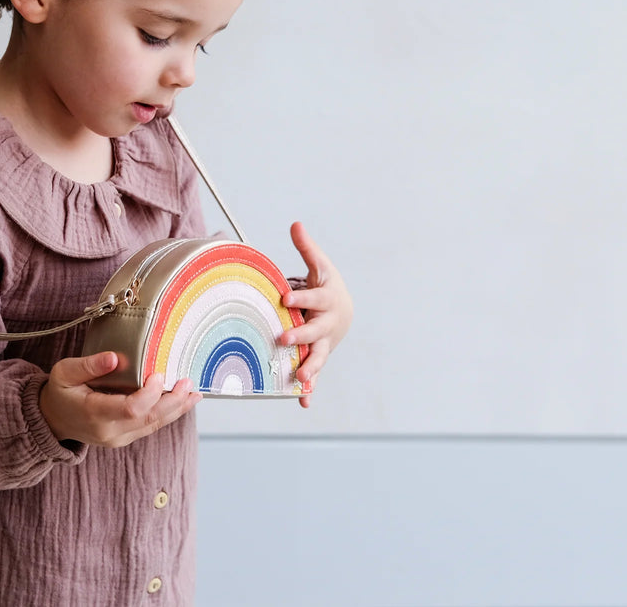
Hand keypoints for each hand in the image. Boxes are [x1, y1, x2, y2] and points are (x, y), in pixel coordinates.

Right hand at [39, 351, 201, 446]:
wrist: (53, 420)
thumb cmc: (60, 392)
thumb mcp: (64, 373)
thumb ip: (89, 365)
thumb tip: (114, 357)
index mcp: (94, 414)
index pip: (130, 409)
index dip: (150, 394)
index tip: (159, 374)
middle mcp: (110, 431)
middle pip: (149, 419)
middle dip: (173, 401)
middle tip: (189, 382)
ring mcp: (120, 437)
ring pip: (155, 424)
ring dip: (178, 408)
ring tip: (195, 391)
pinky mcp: (127, 436)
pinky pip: (152, 425)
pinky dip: (170, 412)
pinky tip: (185, 400)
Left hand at [279, 221, 352, 407]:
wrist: (344, 311)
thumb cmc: (326, 286)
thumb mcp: (319, 265)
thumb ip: (306, 248)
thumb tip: (295, 224)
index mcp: (326, 301)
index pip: (314, 298)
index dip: (301, 298)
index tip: (284, 297)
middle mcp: (327, 324)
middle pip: (315, 331)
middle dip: (300, 336)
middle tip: (282, 339)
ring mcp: (324, 343)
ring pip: (318, 357)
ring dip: (310, 368)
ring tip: (300, 378)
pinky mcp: (318, 357)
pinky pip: (315, 375)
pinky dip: (310, 391)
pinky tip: (303, 402)